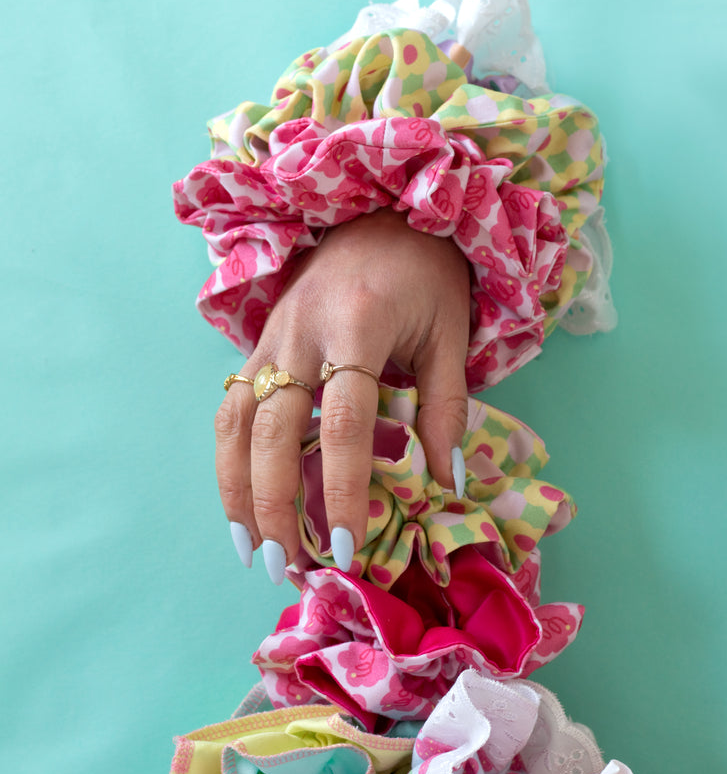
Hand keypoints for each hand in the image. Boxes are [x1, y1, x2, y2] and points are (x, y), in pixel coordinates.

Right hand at [214, 208, 470, 582]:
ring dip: (236, 488)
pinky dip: (229, 455)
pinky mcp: (258, 340)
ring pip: (235, 419)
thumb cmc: (425, 273)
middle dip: (274, 505)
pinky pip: (231, 402)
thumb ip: (447, 410)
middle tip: (286, 566)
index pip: (343, 425)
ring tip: (250, 547)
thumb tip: (446, 485)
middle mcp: (300, 332)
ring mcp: (271, 335)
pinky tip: (239, 498)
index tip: (347, 549)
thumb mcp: (450, 336)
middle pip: (271, 430)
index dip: (342, 493)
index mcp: (357, 326)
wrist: (382, 207)